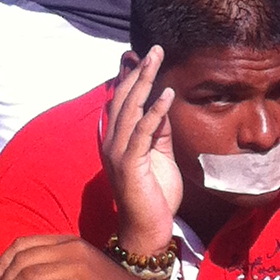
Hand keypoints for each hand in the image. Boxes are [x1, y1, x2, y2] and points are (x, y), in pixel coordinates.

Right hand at [99, 46, 181, 257]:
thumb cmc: (155, 196)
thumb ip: (159, 132)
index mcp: (116, 141)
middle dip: (139, 71)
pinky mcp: (130, 165)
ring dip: (145, 82)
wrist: (149, 231)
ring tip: (157, 59)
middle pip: (123, 99)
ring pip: (130, 109)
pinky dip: (155, 111)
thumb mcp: (160, 157)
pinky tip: (167, 94)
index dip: (130, 77)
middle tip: (155, 48)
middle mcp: (112, 143)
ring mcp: (118, 154)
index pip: (121, 101)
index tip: (142, 55)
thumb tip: (163, 105)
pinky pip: (143, 132)